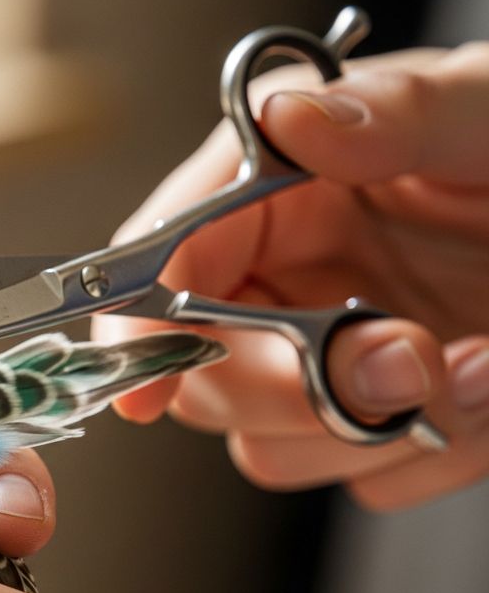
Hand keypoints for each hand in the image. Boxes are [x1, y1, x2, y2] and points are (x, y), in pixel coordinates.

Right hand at [93, 44, 488, 508]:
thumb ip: (396, 114)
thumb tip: (291, 121)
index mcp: (283, 191)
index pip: (162, 265)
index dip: (139, 331)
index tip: (148, 391)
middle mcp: (287, 282)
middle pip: (203, 381)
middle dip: (292, 390)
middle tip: (401, 358)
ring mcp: (326, 362)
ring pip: (274, 449)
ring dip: (372, 429)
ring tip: (477, 366)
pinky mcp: (377, 421)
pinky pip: (366, 478)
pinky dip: (434, 456)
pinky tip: (488, 393)